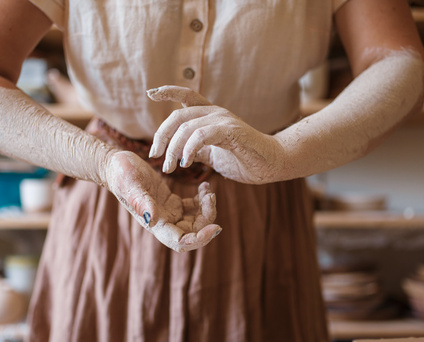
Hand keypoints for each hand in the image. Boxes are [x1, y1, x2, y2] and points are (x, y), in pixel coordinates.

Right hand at [103, 150, 220, 251]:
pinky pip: (193, 209)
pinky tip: (204, 186)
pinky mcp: (172, 203)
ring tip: (208, 190)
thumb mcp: (130, 183)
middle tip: (211, 196)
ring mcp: (168, 213)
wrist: (115, 165)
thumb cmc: (120, 173)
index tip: (215, 227)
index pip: (181, 242)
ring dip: (207, 209)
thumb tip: (153, 220)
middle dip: (207, 219)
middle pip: (193, 233)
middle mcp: (163, 222)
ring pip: (196, 222)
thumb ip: (140, 201)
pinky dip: (203, 200)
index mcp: (155, 224)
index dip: (199, 239)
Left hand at [147, 86, 285, 184]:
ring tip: (169, 168)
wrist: (272, 163)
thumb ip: (198, 150)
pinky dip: (189, 149)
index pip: (186, 96)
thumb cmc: (245, 159)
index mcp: (211, 115)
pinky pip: (202, 136)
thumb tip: (179, 152)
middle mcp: (215, 113)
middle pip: (178, 116)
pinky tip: (185, 163)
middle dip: (162, 136)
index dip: (168, 92)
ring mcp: (223, 120)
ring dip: (172, 149)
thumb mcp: (214, 154)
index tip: (150, 94)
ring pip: (186, 127)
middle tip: (155, 155)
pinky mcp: (231, 131)